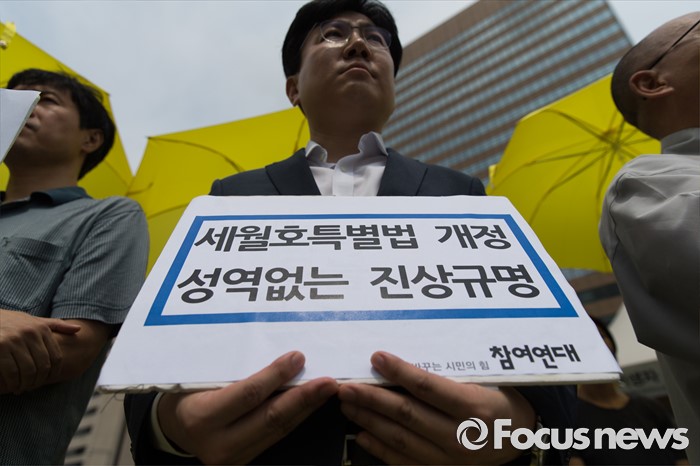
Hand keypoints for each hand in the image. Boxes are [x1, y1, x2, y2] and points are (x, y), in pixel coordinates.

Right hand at [0, 309, 80, 393]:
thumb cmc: (10, 322)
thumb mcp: (33, 320)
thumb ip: (55, 325)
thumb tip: (79, 329)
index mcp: (41, 328)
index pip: (56, 357)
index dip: (54, 373)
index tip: (47, 380)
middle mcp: (31, 333)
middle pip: (44, 365)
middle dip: (39, 381)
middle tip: (32, 387)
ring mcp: (15, 340)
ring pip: (29, 371)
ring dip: (26, 384)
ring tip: (22, 388)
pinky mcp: (0, 347)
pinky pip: (12, 372)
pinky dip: (13, 383)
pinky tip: (12, 386)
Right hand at [158, 351, 337, 463]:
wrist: (173, 428)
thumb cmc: (186, 393)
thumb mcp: (200, 377)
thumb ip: (234, 371)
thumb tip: (277, 354)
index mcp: (202, 417)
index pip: (248, 395)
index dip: (276, 376)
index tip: (298, 358)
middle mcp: (218, 444)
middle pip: (270, 418)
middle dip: (303, 398)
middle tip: (329, 381)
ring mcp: (233, 458)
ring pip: (278, 431)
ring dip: (306, 409)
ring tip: (326, 390)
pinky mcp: (246, 461)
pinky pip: (276, 437)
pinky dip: (295, 418)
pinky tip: (310, 404)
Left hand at [338, 351, 534, 464]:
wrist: (521, 436)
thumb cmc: (499, 398)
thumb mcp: (483, 381)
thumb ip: (446, 374)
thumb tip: (401, 361)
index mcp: (474, 407)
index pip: (428, 387)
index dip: (399, 371)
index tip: (376, 357)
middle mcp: (462, 436)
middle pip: (408, 414)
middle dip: (372, 399)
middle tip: (347, 386)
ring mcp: (452, 460)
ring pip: (402, 439)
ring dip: (370, 421)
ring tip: (349, 405)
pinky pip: (405, 462)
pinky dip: (381, 449)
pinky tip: (362, 434)